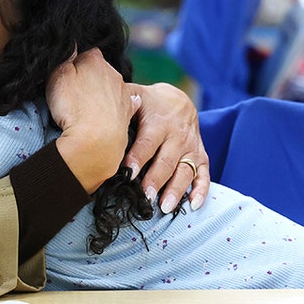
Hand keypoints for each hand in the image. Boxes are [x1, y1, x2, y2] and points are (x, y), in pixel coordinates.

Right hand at [45, 48, 141, 193]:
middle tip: (73, 93)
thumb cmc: (73, 106)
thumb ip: (66, 56)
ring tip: (87, 107)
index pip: (85, 53)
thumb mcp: (58, 75)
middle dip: (89, 77)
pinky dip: (117, 105)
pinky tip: (112, 110)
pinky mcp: (128, 113)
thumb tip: (72, 41)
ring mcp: (123, 93)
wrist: (96, 141)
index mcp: (95, 60)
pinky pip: (124, 103)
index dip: (75, 62)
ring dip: (102, 92)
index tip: (66, 74)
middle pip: (99, 70)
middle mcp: (113, 73)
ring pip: (111, 86)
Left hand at [126, 82, 209, 211]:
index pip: (147, 142)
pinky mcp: (201, 157)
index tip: (129, 173)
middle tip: (146, 197)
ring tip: (164, 207)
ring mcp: (191, 147)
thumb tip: (100, 116)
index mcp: (159, 122)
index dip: (138, 158)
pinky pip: (204, 175)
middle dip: (156, 180)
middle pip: (166, 161)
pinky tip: (194, 205)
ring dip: (176, 190)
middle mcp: (178, 136)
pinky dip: (201, 191)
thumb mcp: (135, 97)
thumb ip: (120, 106)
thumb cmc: (149, 104)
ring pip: (185, 171)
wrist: (179, 101)